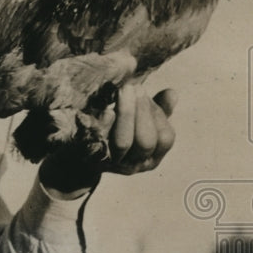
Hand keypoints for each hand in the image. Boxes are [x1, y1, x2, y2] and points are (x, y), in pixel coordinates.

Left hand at [40, 84, 177, 195]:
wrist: (81, 155)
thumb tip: (172, 93)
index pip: (165, 138)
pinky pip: (99, 143)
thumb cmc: (116, 133)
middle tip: (133, 87)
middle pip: (145, 142)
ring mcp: (112, 164)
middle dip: (141, 112)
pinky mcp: (92, 159)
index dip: (157, 115)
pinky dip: (104, 125)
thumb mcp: (139, 122)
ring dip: (126, 114)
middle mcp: (134, 165)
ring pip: (123, 143)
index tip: (143, 91)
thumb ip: (157, 110)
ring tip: (122, 90)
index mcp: (151, 158)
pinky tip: (106, 109)